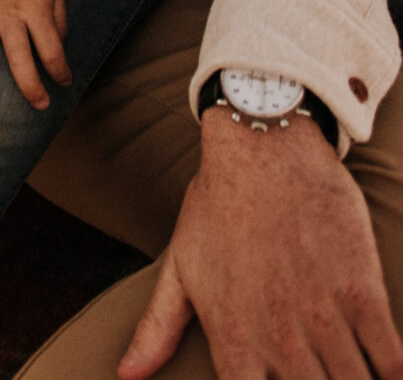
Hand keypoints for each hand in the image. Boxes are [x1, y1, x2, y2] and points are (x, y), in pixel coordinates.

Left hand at [119, 105, 402, 379]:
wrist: (263, 144)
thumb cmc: (217, 206)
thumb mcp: (179, 266)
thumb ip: (156, 330)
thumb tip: (124, 375)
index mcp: (234, 337)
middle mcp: (279, 335)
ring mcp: (323, 314)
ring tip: (348, 379)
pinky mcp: (361, 290)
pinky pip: (389, 356)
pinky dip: (393, 374)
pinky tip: (389, 375)